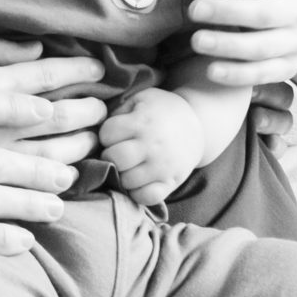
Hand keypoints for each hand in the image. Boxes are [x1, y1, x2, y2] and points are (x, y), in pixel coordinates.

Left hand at [97, 88, 203, 207]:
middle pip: (115, 158)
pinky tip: (137, 181)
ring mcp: (163, 167)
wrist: (198, 126)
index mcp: (143, 122)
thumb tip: (98, 128)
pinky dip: (137, 193)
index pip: (107, 133)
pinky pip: (146, 197)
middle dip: (110, 156)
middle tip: (117, 153)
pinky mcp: (171, 183)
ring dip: (122, 175)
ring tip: (128, 166)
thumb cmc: (161, 111)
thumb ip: (119, 110)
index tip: (114, 134)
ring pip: (127, 181)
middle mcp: (153, 146)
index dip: (106, 134)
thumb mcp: (142, 99)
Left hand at [186, 0, 296, 87]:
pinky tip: (211, 71)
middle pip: (264, 14)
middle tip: (194, 10)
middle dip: (227, 12)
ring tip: (197, 41)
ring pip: (262, 48)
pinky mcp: (288, 68)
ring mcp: (296, 43)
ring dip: (228, 46)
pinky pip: (263, 74)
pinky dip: (238, 75)